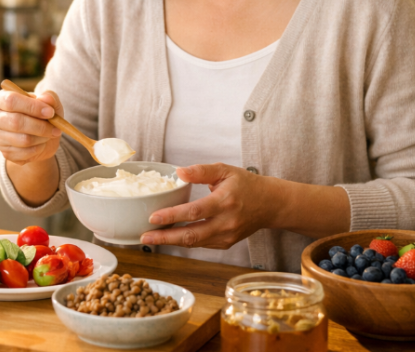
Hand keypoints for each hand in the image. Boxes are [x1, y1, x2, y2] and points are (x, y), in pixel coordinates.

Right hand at [0, 89, 63, 165]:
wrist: (39, 136)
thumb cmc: (41, 114)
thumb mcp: (48, 103)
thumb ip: (49, 97)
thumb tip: (46, 99)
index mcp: (0, 99)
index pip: (11, 101)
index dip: (33, 107)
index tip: (50, 112)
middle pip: (16, 122)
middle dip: (40, 126)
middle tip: (56, 128)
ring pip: (23, 140)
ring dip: (42, 138)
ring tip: (50, 134)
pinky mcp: (4, 153)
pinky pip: (25, 153)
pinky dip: (39, 149)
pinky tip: (42, 143)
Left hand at [140, 163, 275, 249]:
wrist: (269, 204)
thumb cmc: (246, 185)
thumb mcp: (225, 170)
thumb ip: (201, 171)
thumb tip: (179, 172)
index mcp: (225, 201)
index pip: (194, 212)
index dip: (172, 216)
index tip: (153, 217)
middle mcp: (226, 222)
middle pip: (191, 235)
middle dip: (165, 238)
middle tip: (144, 236)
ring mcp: (227, 236)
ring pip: (194, 243)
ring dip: (171, 242)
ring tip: (151, 238)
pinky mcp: (226, 244)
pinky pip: (201, 244)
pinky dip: (184, 241)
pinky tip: (170, 237)